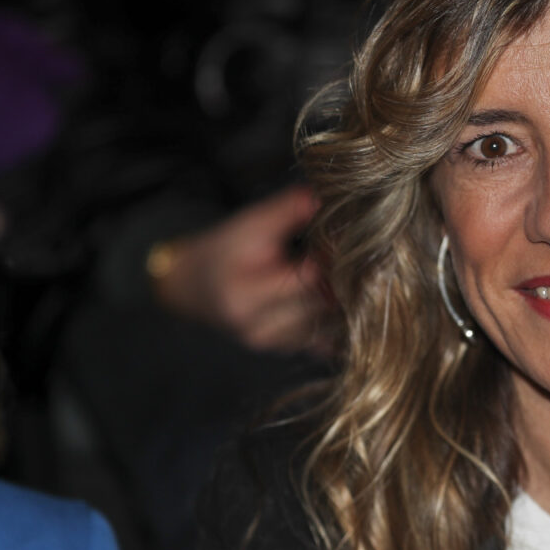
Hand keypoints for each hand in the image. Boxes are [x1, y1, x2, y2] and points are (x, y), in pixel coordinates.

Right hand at [152, 185, 337, 355]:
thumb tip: (322, 199)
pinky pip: (324, 338)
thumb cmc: (222, 252)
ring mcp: (272, 345)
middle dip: (341, 279)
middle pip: (321, 305)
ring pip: (328, 323)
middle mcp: (257, 328)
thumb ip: (285, 211)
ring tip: (349, 276)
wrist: (193, 287)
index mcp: (243, 296)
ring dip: (343, 300)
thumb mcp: (246, 225)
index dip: (329, 258)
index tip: (341, 241)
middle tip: (356, 258)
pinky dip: (335, 318)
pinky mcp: (285, 350)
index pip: (305, 279)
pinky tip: (338, 298)